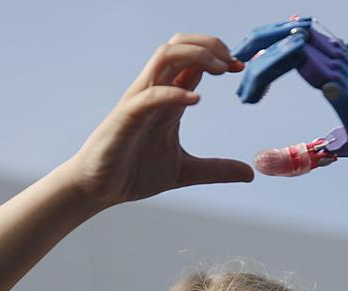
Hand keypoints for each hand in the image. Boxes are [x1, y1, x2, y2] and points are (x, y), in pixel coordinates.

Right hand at [68, 33, 253, 209]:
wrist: (98, 190)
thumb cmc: (134, 172)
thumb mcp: (186, 171)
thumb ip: (216, 169)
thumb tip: (249, 173)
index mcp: (168, 99)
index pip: (193, 61)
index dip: (220, 57)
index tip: (242, 68)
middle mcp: (154, 92)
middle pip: (179, 45)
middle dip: (210, 45)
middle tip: (234, 63)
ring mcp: (139, 101)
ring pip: (164, 56)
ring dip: (196, 55)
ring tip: (220, 69)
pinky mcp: (126, 117)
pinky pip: (150, 94)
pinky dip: (174, 92)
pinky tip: (196, 100)